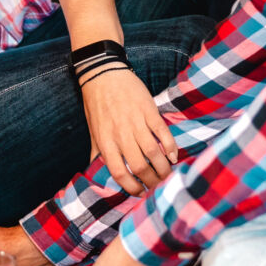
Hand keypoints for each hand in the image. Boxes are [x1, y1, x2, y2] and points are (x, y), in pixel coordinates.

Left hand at [80, 68, 176, 194]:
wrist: (103, 73)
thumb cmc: (96, 103)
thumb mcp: (92, 130)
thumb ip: (97, 151)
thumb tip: (95, 171)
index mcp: (105, 141)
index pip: (119, 172)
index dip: (131, 187)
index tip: (139, 192)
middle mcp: (121, 135)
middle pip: (140, 166)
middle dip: (152, 181)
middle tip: (158, 185)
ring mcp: (136, 122)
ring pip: (154, 153)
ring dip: (163, 168)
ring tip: (168, 174)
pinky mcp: (149, 111)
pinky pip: (163, 133)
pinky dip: (170, 147)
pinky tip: (172, 156)